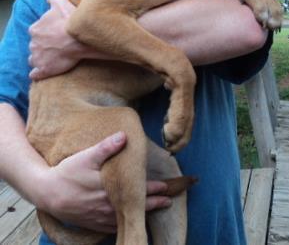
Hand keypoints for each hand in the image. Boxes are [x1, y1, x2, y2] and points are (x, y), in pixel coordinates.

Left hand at [28, 0, 84, 79]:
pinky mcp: (44, 70)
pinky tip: (43, 72)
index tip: (56, 33)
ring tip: (53, 58)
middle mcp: (33, 43)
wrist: (79, 40)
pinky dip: (38, 73)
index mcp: (35, 29)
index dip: (46, 32)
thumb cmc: (70, 22)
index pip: (36, 31)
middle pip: (35, 45)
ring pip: (34, 58)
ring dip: (41, 58)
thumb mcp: (61, 3)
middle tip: (57, 45)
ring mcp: (38, 58)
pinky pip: (36, 74)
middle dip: (43, 45)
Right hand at [37, 132, 170, 232]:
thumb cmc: (67, 172)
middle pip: (135, 206)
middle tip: (168, 201)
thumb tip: (124, 135)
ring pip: (126, 217)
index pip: (136, 190)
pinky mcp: (93, 222)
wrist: (47, 192)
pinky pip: (113, 226)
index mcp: (109, 189)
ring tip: (155, 211)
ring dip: (142, 214)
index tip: (165, 187)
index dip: (153, 189)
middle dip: (153, 203)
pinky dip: (124, 223)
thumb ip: (106, 147)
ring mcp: (100, 216)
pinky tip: (130, 221)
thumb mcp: (86, 156)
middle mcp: (107, 205)